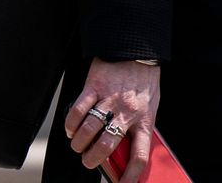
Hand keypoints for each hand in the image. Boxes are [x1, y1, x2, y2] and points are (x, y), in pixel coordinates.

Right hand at [63, 58, 160, 180]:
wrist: (137, 50)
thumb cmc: (145, 81)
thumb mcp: (150, 107)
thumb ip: (139, 128)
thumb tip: (125, 152)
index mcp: (145, 120)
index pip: (139, 156)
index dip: (130, 176)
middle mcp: (127, 112)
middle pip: (106, 146)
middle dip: (92, 160)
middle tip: (88, 161)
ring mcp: (110, 100)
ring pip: (89, 130)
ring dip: (79, 143)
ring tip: (77, 145)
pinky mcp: (95, 87)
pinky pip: (78, 110)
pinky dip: (71, 123)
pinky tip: (71, 128)